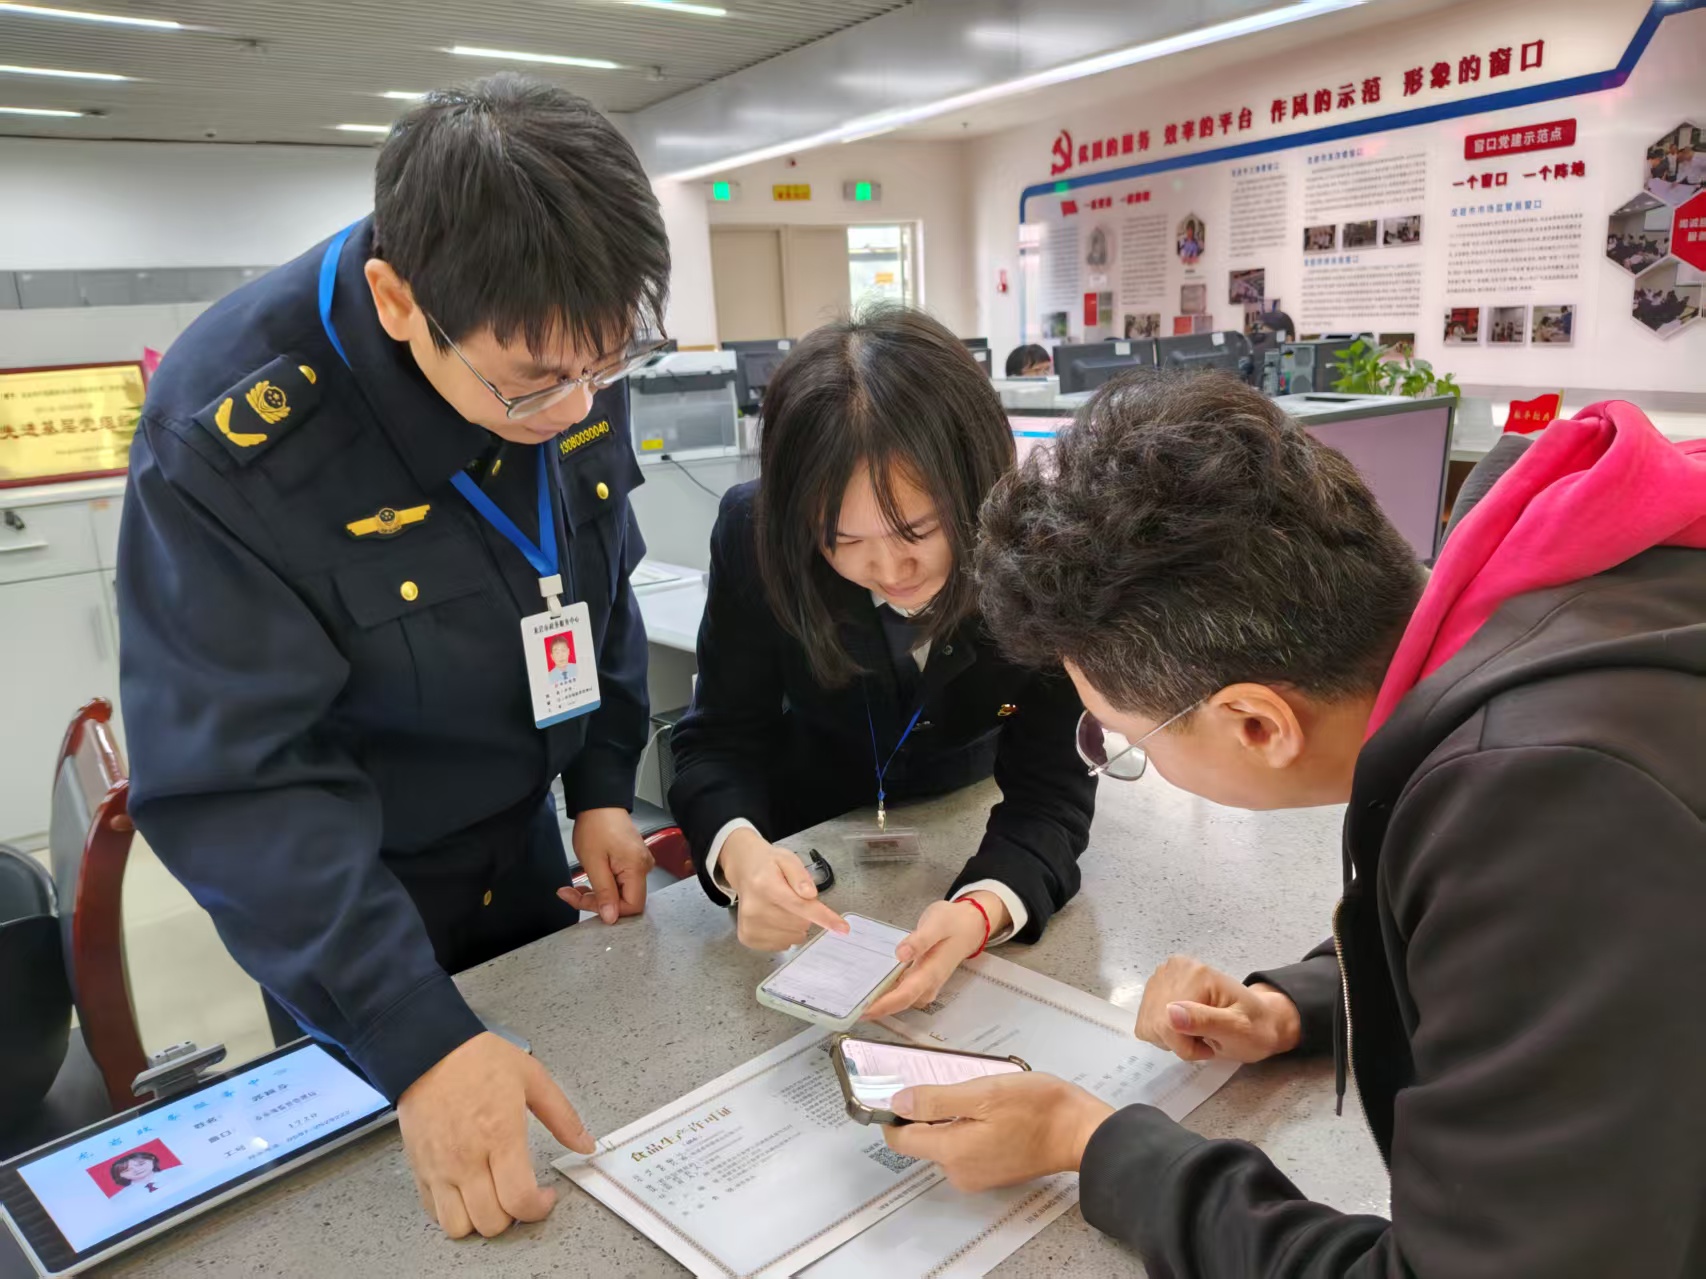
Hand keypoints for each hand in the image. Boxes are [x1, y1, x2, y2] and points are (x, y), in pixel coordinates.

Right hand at [397, 1031, 595, 1237]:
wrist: (429, 1049)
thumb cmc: (479, 1060)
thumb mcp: (533, 1078)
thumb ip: (563, 1116)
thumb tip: (586, 1145)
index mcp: (499, 1136)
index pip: (519, 1199)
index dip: (538, 1210)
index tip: (546, 1197)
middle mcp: (466, 1159)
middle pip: (490, 1222)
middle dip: (514, 1218)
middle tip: (521, 1196)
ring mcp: (439, 1167)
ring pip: (458, 1227)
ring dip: (480, 1222)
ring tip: (493, 1200)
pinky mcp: (419, 1168)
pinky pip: (434, 1212)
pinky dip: (453, 1213)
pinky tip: (468, 1193)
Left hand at [560, 807, 652, 923]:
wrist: (599, 802)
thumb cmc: (596, 825)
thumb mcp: (593, 862)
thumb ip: (604, 892)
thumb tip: (611, 918)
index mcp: (637, 868)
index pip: (632, 906)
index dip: (608, 910)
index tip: (584, 902)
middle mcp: (643, 867)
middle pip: (625, 901)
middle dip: (597, 902)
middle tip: (573, 894)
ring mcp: (639, 864)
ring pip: (620, 893)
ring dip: (597, 894)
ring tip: (576, 887)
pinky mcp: (633, 861)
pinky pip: (620, 882)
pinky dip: (603, 884)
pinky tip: (588, 879)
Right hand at [721, 828, 846, 950]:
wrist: (743, 870)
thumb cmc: (769, 864)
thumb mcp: (787, 859)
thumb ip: (800, 876)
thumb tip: (811, 895)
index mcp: (766, 886)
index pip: (801, 906)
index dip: (824, 918)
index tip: (843, 929)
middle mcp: (755, 909)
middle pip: (800, 924)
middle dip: (805, 913)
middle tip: (794, 898)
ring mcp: (750, 926)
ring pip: (793, 937)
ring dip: (795, 925)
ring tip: (783, 907)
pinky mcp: (747, 937)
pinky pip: (781, 945)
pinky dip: (785, 934)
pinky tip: (776, 919)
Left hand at [863, 893, 1009, 1019]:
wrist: (970, 924)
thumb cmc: (953, 923)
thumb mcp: (937, 924)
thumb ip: (921, 939)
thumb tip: (901, 954)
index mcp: (931, 972)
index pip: (903, 996)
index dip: (882, 1005)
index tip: (860, 1010)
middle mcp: (928, 984)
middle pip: (898, 1003)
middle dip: (873, 1007)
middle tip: (846, 1005)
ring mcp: (925, 984)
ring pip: (898, 999)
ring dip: (877, 1001)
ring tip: (850, 997)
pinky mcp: (920, 980)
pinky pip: (899, 990)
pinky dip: (883, 990)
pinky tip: (867, 985)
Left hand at [883, 1073, 1112, 1192]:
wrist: (1080, 1132)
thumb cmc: (1037, 1108)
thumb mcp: (984, 1093)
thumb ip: (936, 1100)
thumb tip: (897, 1103)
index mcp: (952, 1152)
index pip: (901, 1140)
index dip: (893, 1115)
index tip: (899, 1089)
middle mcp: (959, 1172)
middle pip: (922, 1140)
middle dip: (928, 1112)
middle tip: (954, 1083)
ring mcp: (976, 1175)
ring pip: (944, 1141)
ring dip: (951, 1117)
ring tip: (979, 1095)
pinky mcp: (992, 1172)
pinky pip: (965, 1147)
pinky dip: (968, 1127)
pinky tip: (991, 1110)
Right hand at [1134, 954, 1301, 1063]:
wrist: (1259, 1020)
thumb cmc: (1255, 1028)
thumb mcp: (1238, 1029)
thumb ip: (1205, 1020)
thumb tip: (1170, 1013)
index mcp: (1196, 975)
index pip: (1168, 1024)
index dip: (1187, 1046)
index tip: (1212, 1044)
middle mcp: (1174, 968)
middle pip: (1155, 1023)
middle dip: (1179, 1042)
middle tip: (1206, 1039)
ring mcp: (1163, 975)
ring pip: (1148, 1024)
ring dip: (1171, 1038)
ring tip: (1197, 1032)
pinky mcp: (1156, 986)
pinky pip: (1146, 1021)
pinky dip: (1163, 1032)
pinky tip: (1184, 1027)